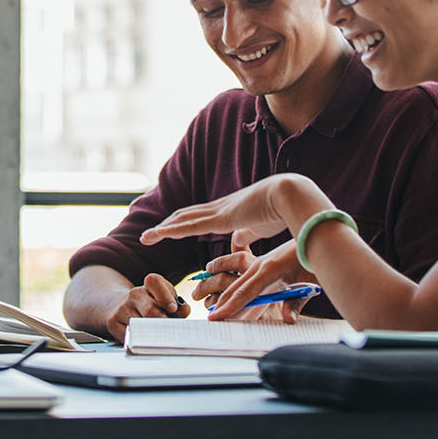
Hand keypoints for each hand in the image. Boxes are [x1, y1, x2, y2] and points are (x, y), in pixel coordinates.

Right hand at [105, 273, 189, 342]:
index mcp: (149, 285)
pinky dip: (140, 340)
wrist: (120, 306)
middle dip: (163, 323)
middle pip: (151, 310)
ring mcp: (122, 308)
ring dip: (153, 334)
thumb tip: (185, 310)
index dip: (165, 296)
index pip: (155, 282)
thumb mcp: (167, 301)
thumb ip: (179, 307)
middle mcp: (135, 294)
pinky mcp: (113, 322)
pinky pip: (130, 336)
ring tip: (158, 335)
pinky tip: (144, 338)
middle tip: (168, 330)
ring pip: (141, 326)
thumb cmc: (151, 306)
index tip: (173, 308)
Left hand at [140, 174, 327, 252]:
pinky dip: (173, 230)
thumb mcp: (259, 227)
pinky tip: (159, 234)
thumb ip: (246, 234)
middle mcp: (219, 208)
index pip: (199, 217)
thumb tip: (236, 242)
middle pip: (185, 216)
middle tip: (149, 235)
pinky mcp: (221, 218)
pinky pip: (191, 225)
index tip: (168, 230)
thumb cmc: (282, 211)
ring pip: (183, 220)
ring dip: (163, 228)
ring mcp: (219, 211)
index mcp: (229, 211)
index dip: (182, 223)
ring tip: (146, 237)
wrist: (291, 196)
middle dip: (167, 225)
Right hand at [207, 239, 309, 320]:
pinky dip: (232, 288)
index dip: (230, 307)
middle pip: (235, 288)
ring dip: (223, 295)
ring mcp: (259, 263)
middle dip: (220, 304)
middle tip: (209, 320)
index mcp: (269, 269)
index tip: (215, 318)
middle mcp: (260, 265)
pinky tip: (226, 296)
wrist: (314, 235)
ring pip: (237, 282)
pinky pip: (244, 278)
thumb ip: (296, 303)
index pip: (245, 292)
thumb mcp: (308, 282)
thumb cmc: (313, 260)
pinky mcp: (262, 263)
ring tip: (210, 308)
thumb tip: (288, 320)